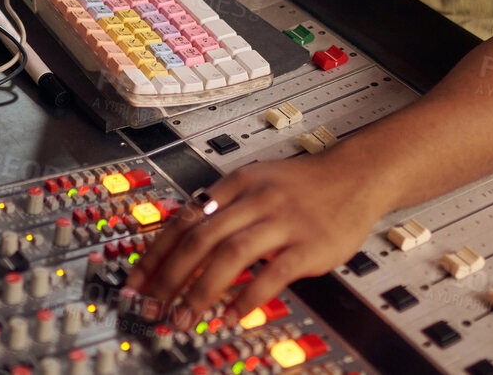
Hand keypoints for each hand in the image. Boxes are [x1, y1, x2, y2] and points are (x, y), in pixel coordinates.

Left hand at [120, 154, 386, 326]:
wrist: (356, 174)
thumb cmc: (304, 185)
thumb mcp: (257, 182)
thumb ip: (222, 207)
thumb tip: (179, 242)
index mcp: (237, 183)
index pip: (184, 218)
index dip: (155, 253)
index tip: (136, 281)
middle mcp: (256, 199)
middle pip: (200, 238)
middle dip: (169, 277)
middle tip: (153, 306)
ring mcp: (283, 222)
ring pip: (230, 255)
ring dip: (201, 291)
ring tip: (185, 318)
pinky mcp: (310, 245)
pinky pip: (272, 274)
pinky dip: (247, 297)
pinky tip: (232, 316)